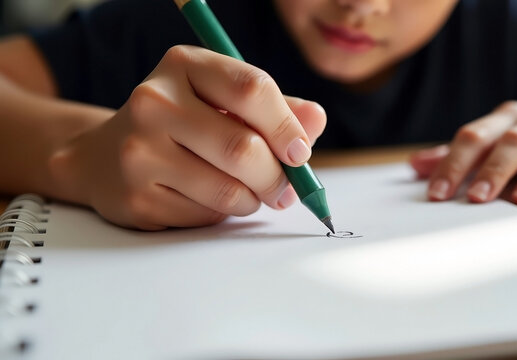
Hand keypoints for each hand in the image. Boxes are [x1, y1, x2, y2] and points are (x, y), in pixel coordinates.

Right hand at [48, 45, 325, 229]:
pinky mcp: (136, 197)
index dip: (287, 126)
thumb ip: (274, 108)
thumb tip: (315, 120)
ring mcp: (139, 151)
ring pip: (228, 190)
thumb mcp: (222, 101)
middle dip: (278, 177)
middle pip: (242, 148)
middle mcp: (154, 102)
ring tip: (253, 194)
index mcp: (183, 65)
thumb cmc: (181, 124)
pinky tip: (215, 200)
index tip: (301, 153)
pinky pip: (206, 216)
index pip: (251, 89)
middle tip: (288, 190)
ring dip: (254, 199)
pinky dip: (225, 214)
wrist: (105, 157)